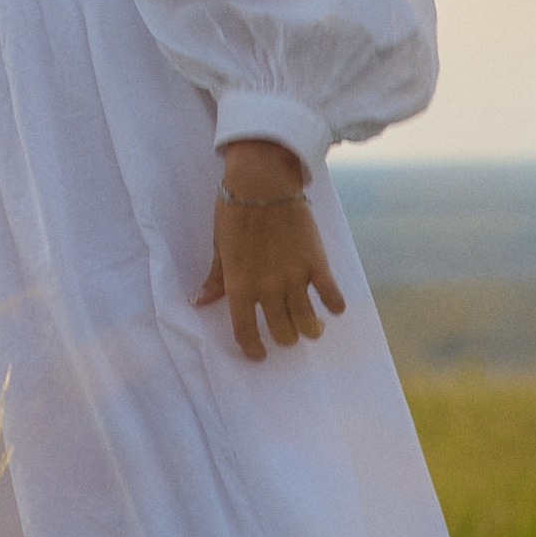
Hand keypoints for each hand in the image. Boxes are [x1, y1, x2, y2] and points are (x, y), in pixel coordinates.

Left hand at [194, 139, 346, 363]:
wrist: (262, 182)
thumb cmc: (235, 211)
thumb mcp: (219, 246)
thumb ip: (216, 279)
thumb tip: (200, 302)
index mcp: (240, 285)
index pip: (245, 331)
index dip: (252, 349)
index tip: (259, 354)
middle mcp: (268, 288)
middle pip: (282, 332)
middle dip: (286, 338)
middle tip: (288, 332)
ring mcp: (294, 277)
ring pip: (308, 322)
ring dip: (311, 329)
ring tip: (313, 326)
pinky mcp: (317, 263)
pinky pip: (331, 296)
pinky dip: (335, 306)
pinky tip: (333, 307)